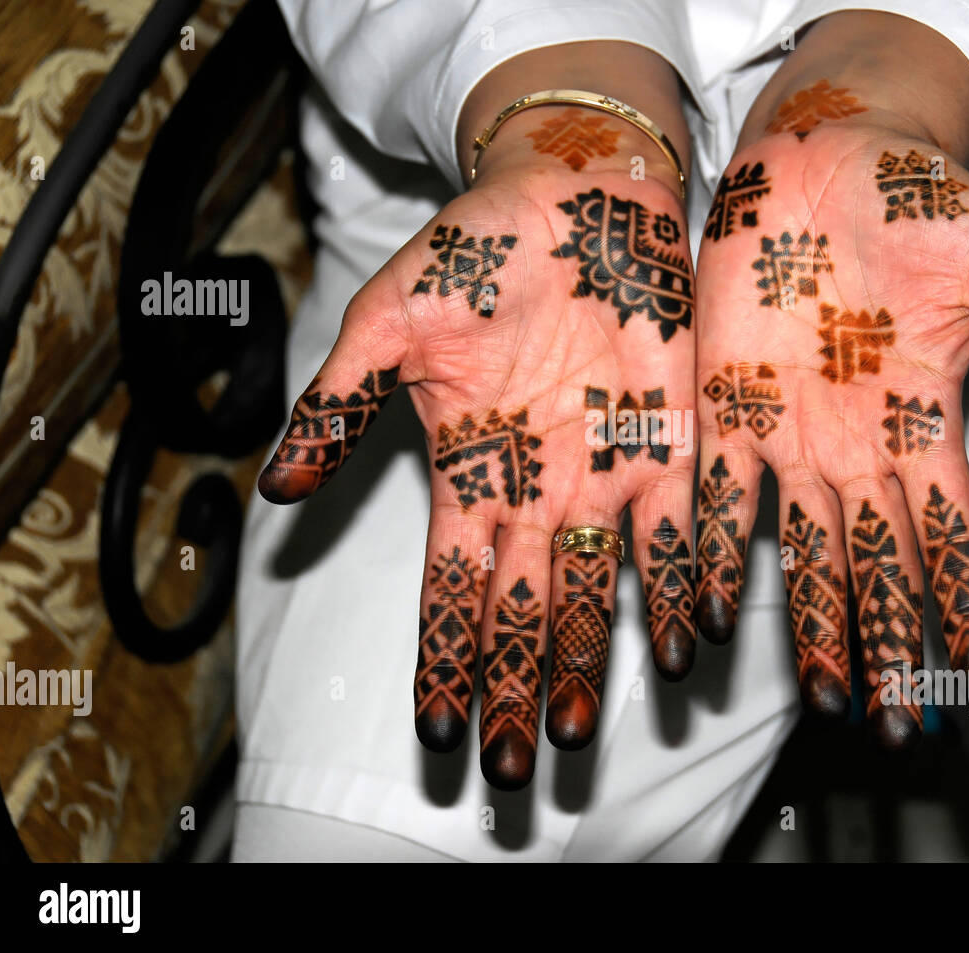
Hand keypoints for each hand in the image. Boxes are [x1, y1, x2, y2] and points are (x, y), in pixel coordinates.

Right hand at [258, 87, 695, 788]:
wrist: (575, 194)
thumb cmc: (475, 250)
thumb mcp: (388, 321)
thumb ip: (340, 403)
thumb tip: (278, 491)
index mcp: (470, 475)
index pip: (451, 591)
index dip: (443, 662)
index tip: (440, 732)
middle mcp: (540, 492)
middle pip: (525, 610)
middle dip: (517, 688)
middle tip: (513, 769)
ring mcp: (609, 472)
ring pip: (600, 588)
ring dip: (591, 657)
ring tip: (581, 729)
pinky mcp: (675, 440)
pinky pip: (684, 524)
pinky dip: (685, 579)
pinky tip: (691, 633)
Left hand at [693, 86, 968, 747]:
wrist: (824, 156)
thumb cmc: (919, 200)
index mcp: (926, 425)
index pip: (955, 539)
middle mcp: (857, 448)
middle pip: (879, 567)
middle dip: (889, 647)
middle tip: (894, 729)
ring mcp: (788, 433)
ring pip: (802, 549)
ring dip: (810, 622)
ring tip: (817, 696)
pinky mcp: (723, 404)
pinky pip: (714, 490)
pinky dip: (711, 548)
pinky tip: (704, 607)